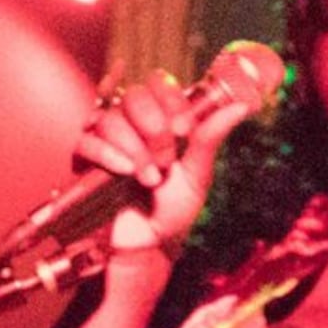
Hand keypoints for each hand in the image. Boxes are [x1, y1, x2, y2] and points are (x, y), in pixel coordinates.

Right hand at [74, 72, 260, 259]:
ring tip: (150, 178)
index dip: (171, 100)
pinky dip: (106, 153)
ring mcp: (106, 139)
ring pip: (110, 119)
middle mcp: (131, 122)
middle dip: (154, 126)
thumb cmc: (174, 208)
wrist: (149, 244)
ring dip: (135, 148)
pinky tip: (123, 170)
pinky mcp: (85, 160)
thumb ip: (210, 138)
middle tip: (167, 159)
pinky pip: (86, 141)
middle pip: (134, 96)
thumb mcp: (198, 173)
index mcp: (160, 118)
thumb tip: (242, 107)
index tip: (185, 129)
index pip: (158, 83)